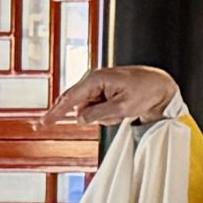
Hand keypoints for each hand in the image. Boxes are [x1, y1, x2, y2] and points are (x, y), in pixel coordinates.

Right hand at [41, 65, 179, 129]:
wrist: (160, 85)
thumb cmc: (146, 91)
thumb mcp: (123, 108)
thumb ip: (98, 114)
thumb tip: (79, 119)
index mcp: (96, 79)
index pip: (70, 98)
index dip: (56, 112)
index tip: (42, 123)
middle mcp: (93, 81)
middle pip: (81, 106)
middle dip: (97, 115)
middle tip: (118, 110)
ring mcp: (98, 87)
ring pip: (91, 111)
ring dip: (106, 116)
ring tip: (126, 109)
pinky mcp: (103, 93)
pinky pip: (99, 110)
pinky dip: (110, 114)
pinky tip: (124, 109)